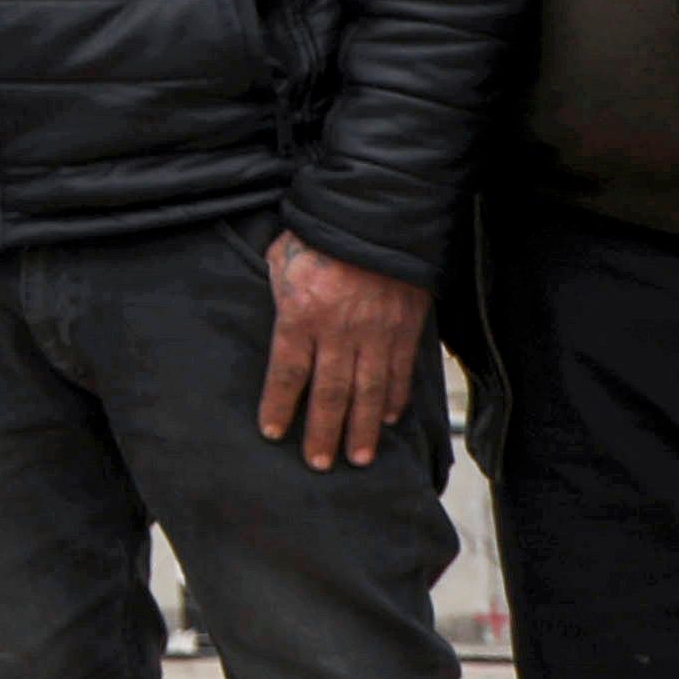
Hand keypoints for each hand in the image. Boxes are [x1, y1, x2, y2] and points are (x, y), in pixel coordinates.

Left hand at [256, 234, 431, 470]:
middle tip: (317, 463)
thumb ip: (278, 295)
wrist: (377, 214)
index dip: (279, 405)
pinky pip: (400, 373)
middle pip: (329, 393)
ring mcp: (377, 333)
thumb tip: (278, 323)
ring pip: (368, 392)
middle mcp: (339, 331)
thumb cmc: (318, 233)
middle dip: (322, 431)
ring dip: (363, 428)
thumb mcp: (280, 259)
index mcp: (301, 314)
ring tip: (358, 458)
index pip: (287, 372)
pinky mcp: (406, 329)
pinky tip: (388, 420)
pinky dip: (394, 399)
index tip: (273, 432)